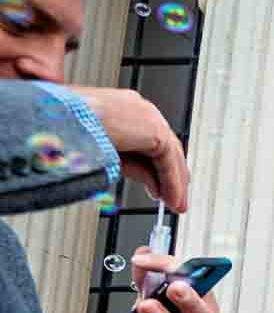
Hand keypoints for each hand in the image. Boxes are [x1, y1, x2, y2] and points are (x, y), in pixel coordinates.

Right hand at [67, 85, 188, 211]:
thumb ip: (132, 167)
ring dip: (174, 183)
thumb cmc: (67, 131)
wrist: (58, 121)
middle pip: (164, 147)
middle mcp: (138, 109)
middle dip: (171, 176)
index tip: (160, 186)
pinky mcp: (153, 127)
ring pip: (169, 154)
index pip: (150, 140)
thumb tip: (152, 183)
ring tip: (176, 204)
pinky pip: (168, 159)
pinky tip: (172, 198)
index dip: (157, 167)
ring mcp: (147, 116)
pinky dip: (172, 182)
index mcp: (122, 109)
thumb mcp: (105, 153)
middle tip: (174, 198)